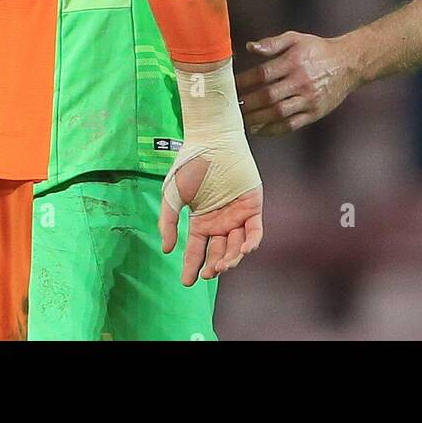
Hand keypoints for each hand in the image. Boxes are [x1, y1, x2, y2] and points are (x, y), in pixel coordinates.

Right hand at [159, 59, 264, 285]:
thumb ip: (168, 221)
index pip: (196, 249)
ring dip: (231, 258)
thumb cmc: (189, 164)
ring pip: (236, 246)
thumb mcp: (172, 195)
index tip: (186, 282)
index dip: (191, 265)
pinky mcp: (252, 206)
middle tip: (208, 273)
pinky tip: (243, 251)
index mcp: (201, 220)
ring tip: (223, 265)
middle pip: (218, 252)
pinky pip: (255, 230)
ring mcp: (237, 214)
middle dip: (214, 266)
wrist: (211, 140)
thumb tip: (167, 250)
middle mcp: (219, 221)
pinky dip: (251, 243)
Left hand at [238, 32, 361, 134]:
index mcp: (294, 62)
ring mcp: (309, 99)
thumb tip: (250, 46)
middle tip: (231, 107)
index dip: (244, 81)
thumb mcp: (296, 38)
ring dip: (257, 118)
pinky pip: (292, 124)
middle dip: (247, 103)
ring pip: (278, 113)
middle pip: (268, 96)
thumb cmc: (317, 49)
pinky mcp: (315, 113)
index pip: (263, 74)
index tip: (231, 86)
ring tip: (241, 120)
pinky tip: (259, 129)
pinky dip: (274, 129)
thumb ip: (272, 43)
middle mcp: (301, 81)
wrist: (348, 63)